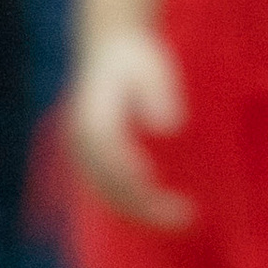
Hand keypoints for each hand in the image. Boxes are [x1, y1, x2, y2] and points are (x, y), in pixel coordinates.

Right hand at [67, 23, 193, 228]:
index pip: (110, 156)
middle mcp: (80, 140)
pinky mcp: (90, 161)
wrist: (109, 50)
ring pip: (108, 194)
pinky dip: (134, 205)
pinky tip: (164, 208)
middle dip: (145, 206)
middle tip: (188, 216)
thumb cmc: (137, 60)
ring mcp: (82, 153)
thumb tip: (168, 129)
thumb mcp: (152, 69)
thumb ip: (159, 95)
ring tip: (184, 218)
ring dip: (142, 212)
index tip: (160, 188)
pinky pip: (109, 191)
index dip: (131, 176)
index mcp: (92, 118)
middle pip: (108, 184)